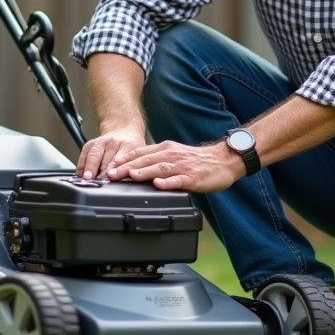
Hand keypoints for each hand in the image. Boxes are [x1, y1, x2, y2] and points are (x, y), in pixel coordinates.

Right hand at [76, 126, 146, 179]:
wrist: (123, 131)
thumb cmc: (131, 146)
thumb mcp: (139, 155)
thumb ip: (135, 166)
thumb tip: (130, 180)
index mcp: (128, 145)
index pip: (120, 160)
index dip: (114, 170)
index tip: (110, 177)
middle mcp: (113, 142)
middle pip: (105, 159)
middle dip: (102, 172)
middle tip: (100, 183)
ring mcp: (100, 142)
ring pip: (93, 155)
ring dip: (90, 167)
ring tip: (87, 177)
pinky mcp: (90, 144)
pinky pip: (84, 155)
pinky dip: (82, 166)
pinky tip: (81, 174)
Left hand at [107, 140, 242, 192]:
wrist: (224, 160)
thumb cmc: (198, 161)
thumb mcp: (175, 155)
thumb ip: (158, 160)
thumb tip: (137, 167)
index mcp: (166, 149)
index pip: (141, 152)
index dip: (125, 159)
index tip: (110, 165)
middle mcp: (172, 155)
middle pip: (146, 160)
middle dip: (127, 167)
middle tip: (112, 174)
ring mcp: (182, 167)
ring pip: (160, 168)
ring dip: (144, 172)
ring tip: (131, 176)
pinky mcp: (193, 178)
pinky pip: (179, 180)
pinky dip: (168, 182)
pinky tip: (159, 185)